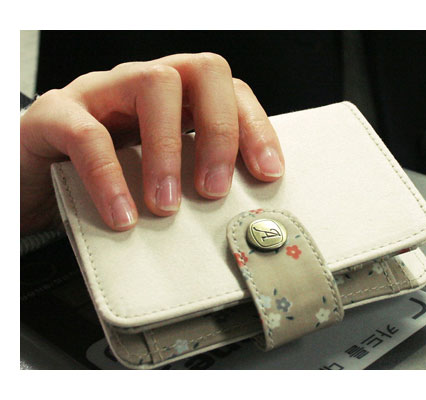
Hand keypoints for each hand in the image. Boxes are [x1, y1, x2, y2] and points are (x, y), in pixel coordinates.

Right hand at [20, 53, 284, 233]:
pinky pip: (88, 133)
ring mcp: (101, 92)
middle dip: (219, 131)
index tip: (268, 174)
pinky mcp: (57, 114)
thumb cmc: (102, 180)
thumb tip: (238, 216)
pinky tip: (123, 216)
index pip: (231, 91)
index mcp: (177, 99)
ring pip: (153, 83)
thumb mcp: (157, 180)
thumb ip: (192, 184)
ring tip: (167, 205)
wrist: (32, 183)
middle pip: (202, 71)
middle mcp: (143, 85)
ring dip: (168, 149)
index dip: (255, 128)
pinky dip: (111, 177)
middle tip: (214, 190)